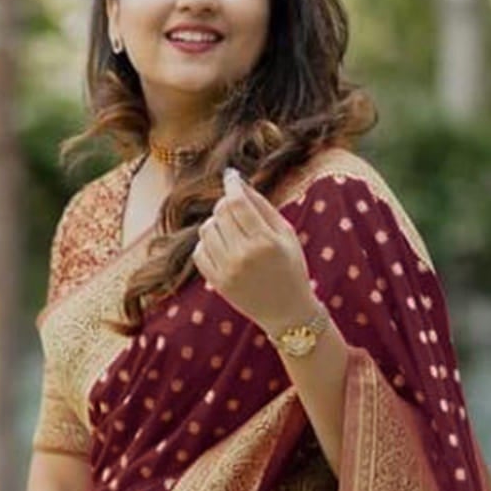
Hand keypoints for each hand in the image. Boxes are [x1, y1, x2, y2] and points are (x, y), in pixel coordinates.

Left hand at [191, 167, 318, 337]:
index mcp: (265, 242)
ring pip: (206, 230)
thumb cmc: (291, 269)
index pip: (238, 202)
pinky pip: (199, 252)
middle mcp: (244, 256)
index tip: (231, 176)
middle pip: (220, 213)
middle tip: (236, 208)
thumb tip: (238, 183)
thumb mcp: (286, 234)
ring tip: (231, 229)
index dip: (232, 184)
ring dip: (216, 222)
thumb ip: (263, 206)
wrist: (288, 313)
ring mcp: (228, 271)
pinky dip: (207, 243)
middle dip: (226, 203)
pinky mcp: (218, 283)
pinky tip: (222, 246)